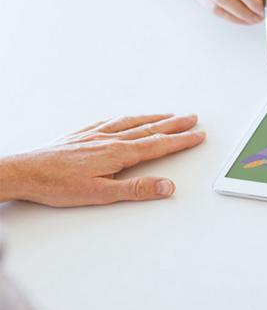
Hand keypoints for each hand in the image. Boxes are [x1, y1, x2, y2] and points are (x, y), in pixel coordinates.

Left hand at [0, 114, 204, 206]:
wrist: (25, 172)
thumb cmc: (57, 185)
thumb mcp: (102, 194)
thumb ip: (137, 189)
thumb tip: (167, 186)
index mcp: (119, 153)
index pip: (158, 145)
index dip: (181, 140)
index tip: (198, 135)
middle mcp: (110, 139)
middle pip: (150, 129)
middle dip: (175, 125)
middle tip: (193, 119)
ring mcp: (96, 134)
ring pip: (133, 122)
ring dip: (154, 118)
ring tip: (169, 115)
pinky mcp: (82, 135)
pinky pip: (112, 121)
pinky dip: (127, 118)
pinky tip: (129, 118)